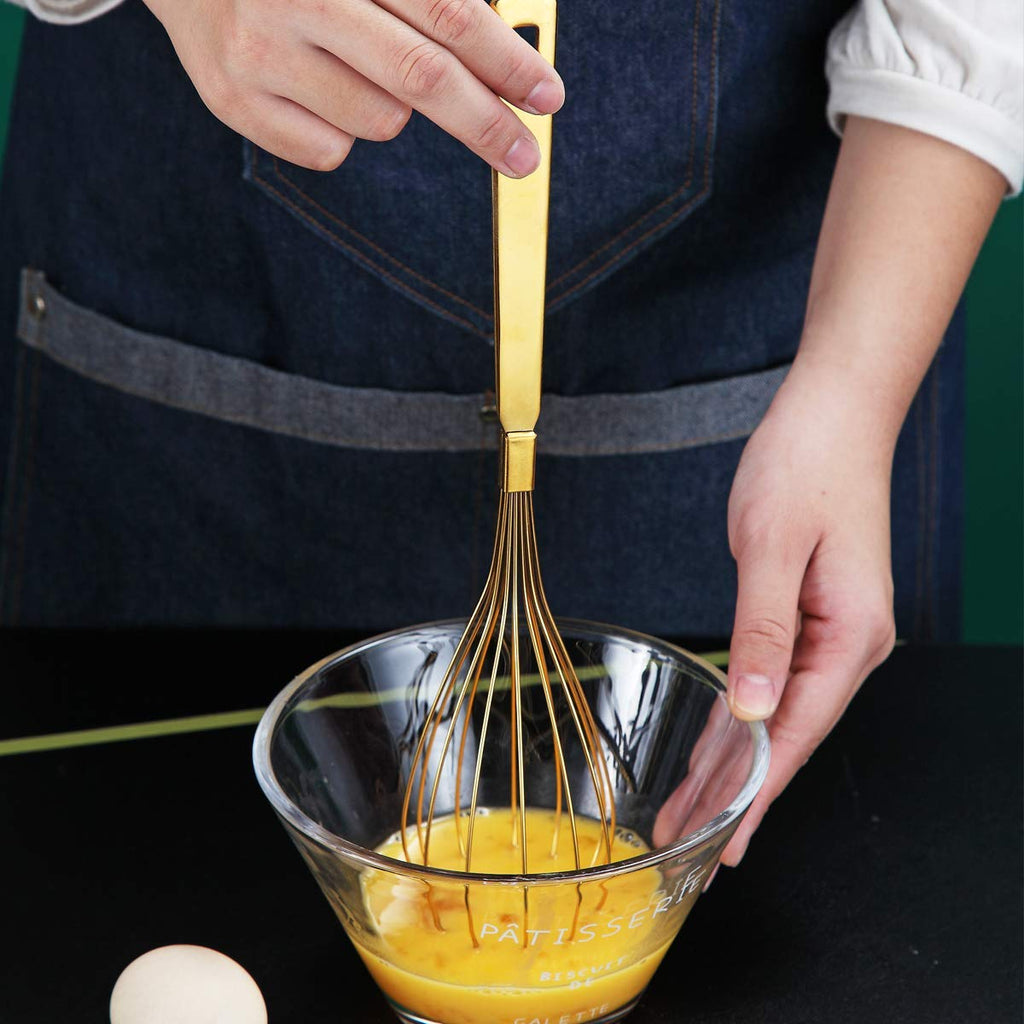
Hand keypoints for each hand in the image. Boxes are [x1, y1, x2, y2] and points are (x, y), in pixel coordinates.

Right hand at [142, 0, 563, 173]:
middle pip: (420, 78)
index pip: (447, 12)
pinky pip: (331, 151)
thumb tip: (504, 47)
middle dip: (485, 123)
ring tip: (352, 63)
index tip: (547, 97)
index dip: (506, 60)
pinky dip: (342, 129)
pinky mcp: (231, 102)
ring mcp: (258, 54)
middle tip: (523, 156)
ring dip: (393, 108)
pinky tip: (313, 87)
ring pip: (380, 121)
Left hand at [719, 357, 897, 866]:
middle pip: (781, 738)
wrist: (833, 415)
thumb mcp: (772, 549)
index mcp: (848, 638)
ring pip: (772, 716)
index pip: (793, 735)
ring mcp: (828, 634)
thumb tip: (755, 711)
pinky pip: (768, 683)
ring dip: (730, 764)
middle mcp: (845, 646)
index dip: (754, 795)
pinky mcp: (806, 616)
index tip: (723, 847)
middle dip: (732, 793)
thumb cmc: (806, 467)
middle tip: (687, 846)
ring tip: (690, 811)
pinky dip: (738, 720)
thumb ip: (762, 633)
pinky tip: (716, 748)